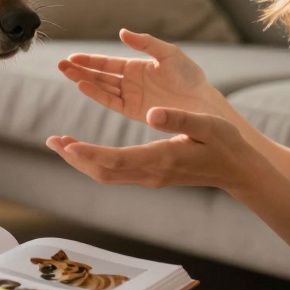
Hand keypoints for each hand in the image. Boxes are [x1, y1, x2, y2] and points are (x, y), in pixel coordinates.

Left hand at [45, 107, 266, 194]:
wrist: (236, 169)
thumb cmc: (224, 143)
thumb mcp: (207, 124)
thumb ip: (179, 118)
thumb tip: (152, 112)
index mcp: (161, 159)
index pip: (116, 160)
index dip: (89, 153)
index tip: (67, 144)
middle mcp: (150, 172)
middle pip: (103, 171)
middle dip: (76, 157)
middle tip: (53, 140)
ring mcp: (149, 177)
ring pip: (106, 174)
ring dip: (81, 160)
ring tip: (61, 143)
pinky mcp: (150, 174)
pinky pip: (115, 172)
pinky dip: (95, 161)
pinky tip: (84, 150)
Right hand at [58, 29, 218, 124]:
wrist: (203, 103)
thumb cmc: (189, 76)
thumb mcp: (168, 54)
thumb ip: (145, 43)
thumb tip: (122, 32)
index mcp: (137, 66)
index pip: (108, 63)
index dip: (90, 60)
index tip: (72, 57)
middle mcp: (130, 82)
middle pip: (100, 75)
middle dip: (80, 70)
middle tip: (60, 65)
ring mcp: (131, 96)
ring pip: (102, 87)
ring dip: (84, 80)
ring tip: (67, 73)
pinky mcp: (134, 111)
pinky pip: (111, 101)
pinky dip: (97, 94)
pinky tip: (83, 85)